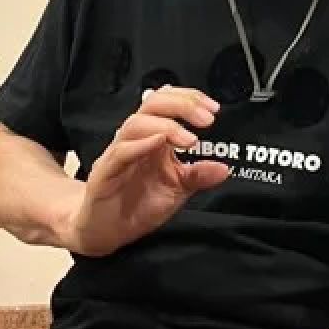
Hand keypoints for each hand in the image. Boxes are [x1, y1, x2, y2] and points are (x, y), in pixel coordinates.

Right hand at [63, 86, 229, 256]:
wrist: (105, 230)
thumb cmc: (137, 204)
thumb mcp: (177, 189)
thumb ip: (198, 176)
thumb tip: (224, 168)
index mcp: (154, 138)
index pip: (168, 102)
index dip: (190, 98)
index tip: (213, 108)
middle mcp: (136, 140)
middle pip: (152, 104)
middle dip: (182, 105)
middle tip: (206, 119)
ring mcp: (119, 154)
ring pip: (136, 124)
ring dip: (165, 126)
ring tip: (189, 139)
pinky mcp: (105, 173)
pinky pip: (120, 152)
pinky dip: (140, 145)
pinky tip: (158, 143)